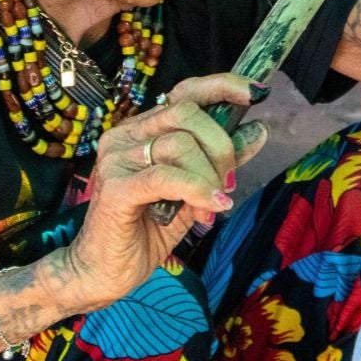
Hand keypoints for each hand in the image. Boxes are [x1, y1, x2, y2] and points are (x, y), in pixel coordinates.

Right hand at [49, 73, 268, 311]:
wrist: (103, 273)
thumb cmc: (147, 230)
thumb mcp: (195, 191)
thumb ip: (221, 161)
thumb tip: (257, 130)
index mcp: (143, 130)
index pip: (184, 92)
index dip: (222, 86)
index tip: (256, 92)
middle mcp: (126, 136)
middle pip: (187, 113)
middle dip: (221, 146)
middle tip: (228, 183)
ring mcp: (117, 159)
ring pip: (180, 144)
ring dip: (209, 177)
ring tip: (211, 207)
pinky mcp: (114, 188)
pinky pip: (167, 176)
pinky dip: (197, 190)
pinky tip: (210, 209)